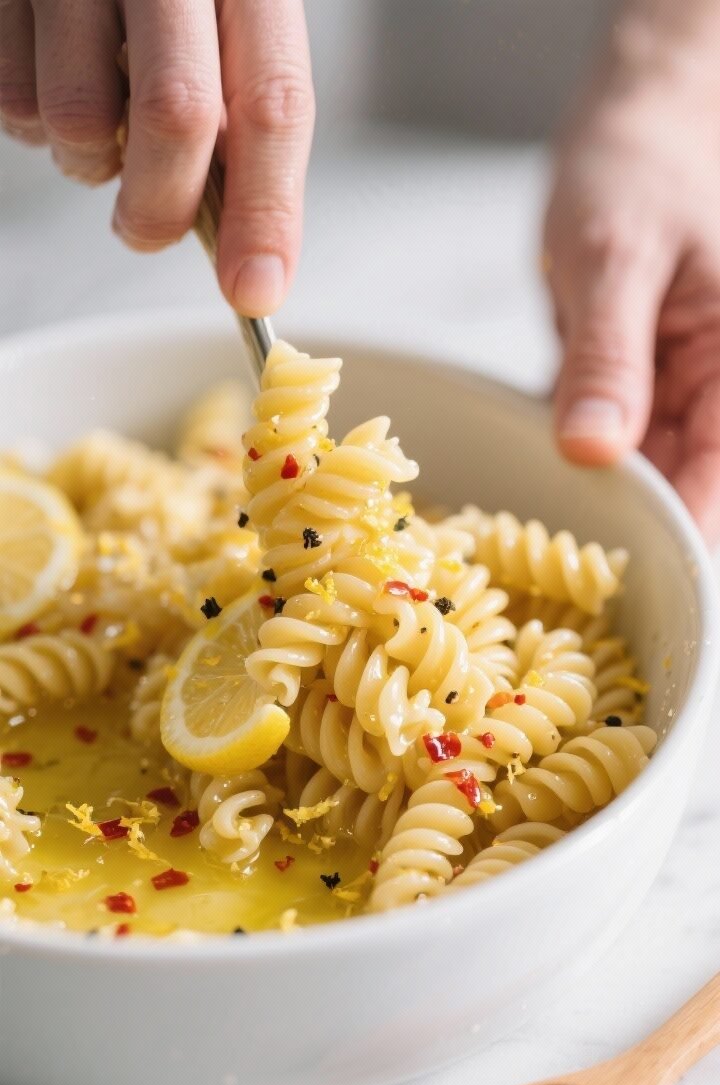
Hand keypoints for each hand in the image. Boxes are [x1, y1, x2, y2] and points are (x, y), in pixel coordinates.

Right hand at [0, 0, 313, 316]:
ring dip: (89, 163)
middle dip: (163, 206)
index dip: (266, 211)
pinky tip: (54, 80)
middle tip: (148, 230)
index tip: (254, 288)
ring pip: (81, 119)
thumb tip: (248, 244)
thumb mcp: (228, 22)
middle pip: (176, 115)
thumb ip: (243, 111)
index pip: (272, 104)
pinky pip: (14, 102)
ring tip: (98, 125)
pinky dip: (36, 126)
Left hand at [544, 16, 719, 542]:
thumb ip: (608, 358)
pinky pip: (608, 450)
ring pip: (641, 482)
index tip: (618, 585)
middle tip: (553, 575)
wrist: (637, 125)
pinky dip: (574, 469)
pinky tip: (534, 492)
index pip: (717, 488)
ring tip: (534, 542)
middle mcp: (716, 395)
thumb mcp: (614, 258)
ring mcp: (675, 397)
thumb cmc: (640, 168)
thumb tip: (592, 451)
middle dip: (623, 535)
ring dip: (592, 510)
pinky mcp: (634, 393)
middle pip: (681, 496)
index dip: (674, 543)